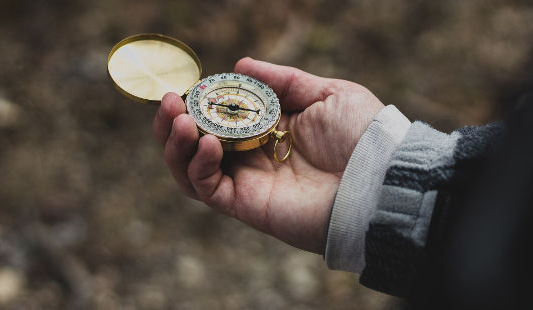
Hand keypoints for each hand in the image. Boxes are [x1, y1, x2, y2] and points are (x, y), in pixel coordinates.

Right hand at [153, 58, 383, 253]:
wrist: (378, 179)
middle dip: (175, 122)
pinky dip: (197, 165)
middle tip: (170, 101)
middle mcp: (252, 155)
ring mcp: (247, 181)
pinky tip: (206, 143)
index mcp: (268, 129)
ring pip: (191, 168)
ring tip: (180, 119)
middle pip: (196, 143)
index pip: (220, 116)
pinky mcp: (246, 204)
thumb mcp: (326, 93)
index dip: (199, 102)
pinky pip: (206, 189)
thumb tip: (241, 66)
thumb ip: (282, 80)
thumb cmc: (360, 135)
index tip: (189, 85)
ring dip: (176, 144)